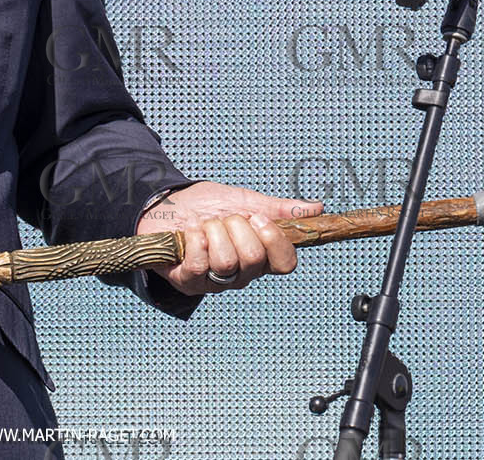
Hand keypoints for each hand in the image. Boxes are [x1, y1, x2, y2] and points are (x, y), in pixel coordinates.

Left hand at [135, 181, 324, 294]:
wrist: (166, 202)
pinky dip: (192, 240)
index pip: (285, 264)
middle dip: (235, 227)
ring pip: (226, 261)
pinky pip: (198, 264)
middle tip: (222, 219)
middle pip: (254, 258)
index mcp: (261, 256)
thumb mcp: (245, 202)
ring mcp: (215, 281)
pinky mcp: (189, 281)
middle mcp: (242, 274)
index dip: (274, 240)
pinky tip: (188, 233)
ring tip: (202, 226)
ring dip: (211, 232)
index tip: (257, 218)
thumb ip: (279, 209)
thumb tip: (317, 208)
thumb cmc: (206, 206)